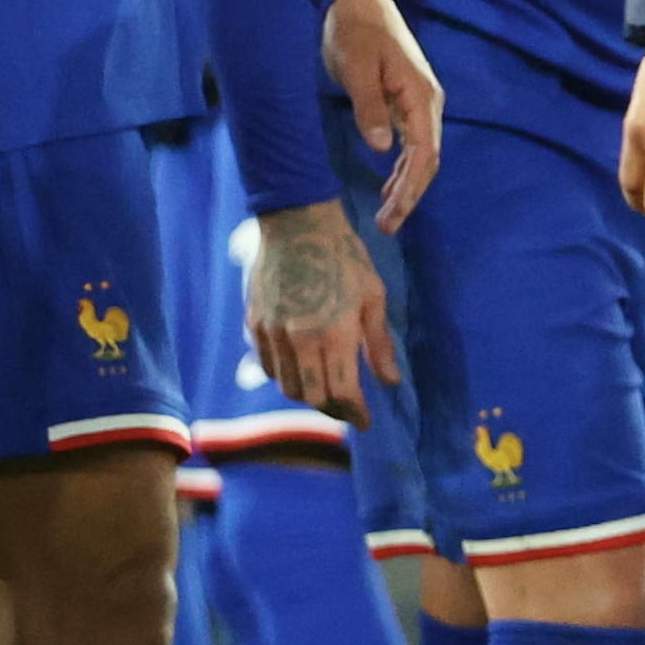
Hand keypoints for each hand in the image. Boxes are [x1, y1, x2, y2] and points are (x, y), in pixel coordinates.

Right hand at [248, 199, 396, 417]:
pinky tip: (300, 370)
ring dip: (308, 396)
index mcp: (333, 334)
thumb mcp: (372, 296)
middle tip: (347, 407)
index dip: (356, 413)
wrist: (297, 224)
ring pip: (287, 386)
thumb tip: (390, 381)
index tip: (366, 421)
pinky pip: (268, 366)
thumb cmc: (344, 257)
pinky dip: (285, 377)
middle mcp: (298, 340)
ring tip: (326, 391)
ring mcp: (272, 333)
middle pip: (312, 397)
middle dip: (333, 409)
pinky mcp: (255, 324)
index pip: (342, 392)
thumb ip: (379, 343)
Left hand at [324, 0, 445, 230]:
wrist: (358, 1)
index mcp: (420, 97)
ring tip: (387, 215)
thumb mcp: (356, 69)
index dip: (411, 187)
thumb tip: (382, 149)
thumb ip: (369, 108)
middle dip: (410, 196)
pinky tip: (389, 185)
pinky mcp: (407, 102)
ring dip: (407, 186)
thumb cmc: (356, 32)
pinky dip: (403, 169)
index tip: (392, 213)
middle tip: (387, 226)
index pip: (424, 153)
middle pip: (427, 160)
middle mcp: (428, 104)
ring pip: (422, 155)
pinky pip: (413, 144)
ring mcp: (419, 104)